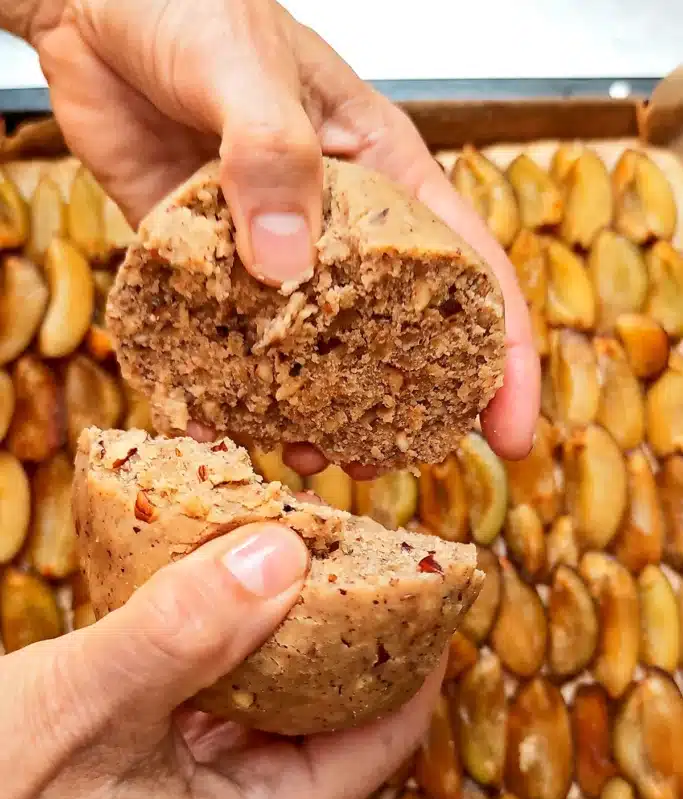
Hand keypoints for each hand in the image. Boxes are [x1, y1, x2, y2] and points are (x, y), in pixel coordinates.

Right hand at [0, 522, 441, 798]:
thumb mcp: (93, 703)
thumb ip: (188, 633)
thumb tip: (285, 555)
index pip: (386, 734)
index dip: (420, 654)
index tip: (440, 574)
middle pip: (337, 701)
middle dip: (355, 620)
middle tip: (370, 537)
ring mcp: (196, 768)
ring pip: (274, 679)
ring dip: (286, 610)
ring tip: (305, 531)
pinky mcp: (153, 735)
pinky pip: (217, 667)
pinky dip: (224, 615)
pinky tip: (219, 559)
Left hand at [23, 0, 538, 475]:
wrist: (93, 7)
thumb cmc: (189, 2)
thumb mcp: (247, 67)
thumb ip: (272, 156)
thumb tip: (286, 268)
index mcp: (383, 172)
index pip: (469, 269)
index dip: (499, 356)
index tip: (508, 431)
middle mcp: (336, 224)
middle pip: (395, 332)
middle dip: (403, 405)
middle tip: (392, 462)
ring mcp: (271, 251)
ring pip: (312, 351)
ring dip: (316, 410)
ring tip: (310, 454)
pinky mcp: (209, 267)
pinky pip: (225, 341)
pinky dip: (223, 387)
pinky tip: (219, 420)